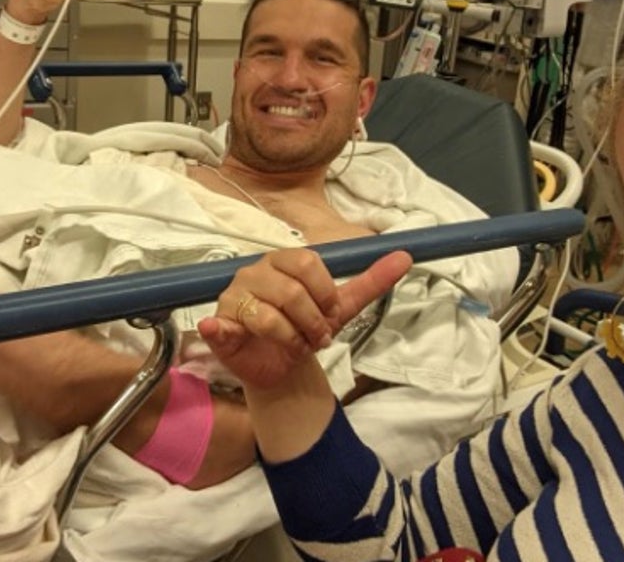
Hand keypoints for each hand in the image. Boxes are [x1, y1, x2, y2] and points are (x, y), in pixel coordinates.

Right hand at [197, 250, 411, 389]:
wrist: (283, 365)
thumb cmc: (306, 327)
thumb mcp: (343, 306)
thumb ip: (371, 281)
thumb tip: (405, 256)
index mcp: (283, 260)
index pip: (308, 264)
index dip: (325, 296)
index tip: (329, 315)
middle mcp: (255, 272)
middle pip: (291, 291)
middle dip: (312, 322)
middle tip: (314, 338)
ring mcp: (234, 297)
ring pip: (269, 316)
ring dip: (291, 340)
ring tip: (294, 346)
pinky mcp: (219, 325)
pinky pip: (221, 325)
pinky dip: (219, 328)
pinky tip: (218, 329)